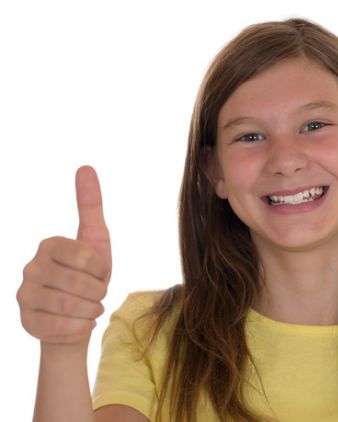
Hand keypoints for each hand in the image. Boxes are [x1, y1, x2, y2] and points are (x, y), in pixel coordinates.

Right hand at [18, 166, 112, 345]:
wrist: (77, 318)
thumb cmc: (88, 277)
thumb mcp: (96, 242)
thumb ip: (90, 206)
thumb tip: (86, 166)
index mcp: (49, 245)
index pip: (87, 256)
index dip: (101, 269)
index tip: (97, 272)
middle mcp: (31, 267)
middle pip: (80, 283)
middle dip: (98, 293)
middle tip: (96, 295)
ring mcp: (24, 293)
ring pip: (70, 306)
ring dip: (90, 310)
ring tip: (89, 308)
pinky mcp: (26, 320)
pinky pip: (63, 326)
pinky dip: (80, 326)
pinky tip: (79, 321)